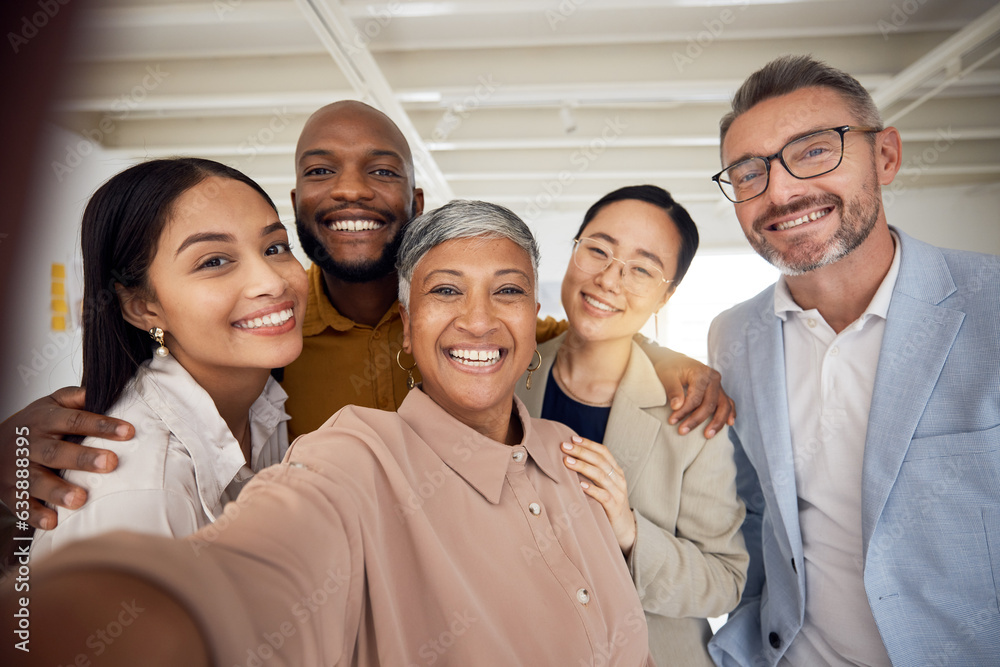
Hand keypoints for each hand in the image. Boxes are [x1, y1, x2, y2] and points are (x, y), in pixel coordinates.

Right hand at [1, 387, 130, 529]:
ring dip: (58, 491)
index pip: (76, 420)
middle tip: (110, 462)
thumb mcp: (51, 403)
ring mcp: (19, 470)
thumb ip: (76, 397)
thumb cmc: (33, 425)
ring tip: (81, 499)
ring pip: (37, 481)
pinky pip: (21, 504)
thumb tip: (104, 390)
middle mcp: (31, 444)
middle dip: (83, 458)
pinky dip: (35, 514)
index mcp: (45, 420)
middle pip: (57, 451)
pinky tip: (53, 522)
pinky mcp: (11, 491)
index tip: (128, 432)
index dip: (102, 425)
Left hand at [561, 436, 636, 555]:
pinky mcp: (614, 507)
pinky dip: (591, 489)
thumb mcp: (603, 486)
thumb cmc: (608, 505)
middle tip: (564, 447)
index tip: (572, 438)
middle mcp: (618, 479)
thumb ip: (592, 474)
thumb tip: (569, 459)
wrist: (625, 529)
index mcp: (616, 471)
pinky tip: (580, 485)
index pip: (604, 452)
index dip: (589, 444)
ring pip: (601, 475)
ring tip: (567, 462)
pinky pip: (603, 495)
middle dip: (581, 451)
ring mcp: (618, 493)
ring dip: (583, 466)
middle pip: (600, 460)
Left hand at [648, 347, 734, 438]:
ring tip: (707, 436)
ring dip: (717, 422)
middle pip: (709, 404)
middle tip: (682, 431)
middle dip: (696, 420)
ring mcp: (719, 385)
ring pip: (724, 406)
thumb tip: (677, 406)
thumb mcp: (666, 375)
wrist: (676, 361)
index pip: (695, 398)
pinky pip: (729, 403)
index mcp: (701, 373)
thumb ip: (673, 390)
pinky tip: (729, 424)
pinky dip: (729, 414)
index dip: (684, 412)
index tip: (672, 421)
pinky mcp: (720, 391)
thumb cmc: (670, 368)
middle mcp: (714, 379)